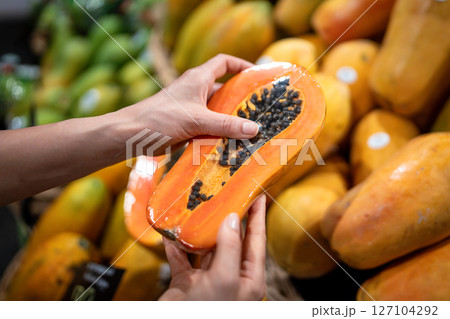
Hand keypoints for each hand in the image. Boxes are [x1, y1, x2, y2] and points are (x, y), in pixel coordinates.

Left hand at [118, 54, 259, 154]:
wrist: (132, 135)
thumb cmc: (161, 119)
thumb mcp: (197, 120)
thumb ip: (226, 125)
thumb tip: (254, 129)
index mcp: (198, 79)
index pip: (223, 63)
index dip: (240, 64)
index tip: (257, 73)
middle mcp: (196, 91)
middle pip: (224, 90)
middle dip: (241, 99)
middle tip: (260, 110)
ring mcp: (191, 109)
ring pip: (217, 111)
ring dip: (231, 120)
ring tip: (251, 130)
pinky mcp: (187, 125)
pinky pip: (209, 127)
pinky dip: (220, 133)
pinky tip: (232, 144)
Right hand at [159, 194, 266, 300]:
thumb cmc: (209, 313)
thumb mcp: (224, 279)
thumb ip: (230, 248)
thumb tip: (233, 219)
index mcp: (249, 279)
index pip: (256, 241)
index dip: (258, 217)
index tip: (258, 195)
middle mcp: (230, 277)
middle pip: (232, 241)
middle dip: (228, 218)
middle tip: (226, 195)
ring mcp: (208, 281)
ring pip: (207, 249)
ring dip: (201, 231)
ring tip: (199, 208)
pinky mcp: (187, 285)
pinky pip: (182, 260)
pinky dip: (176, 247)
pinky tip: (170, 234)